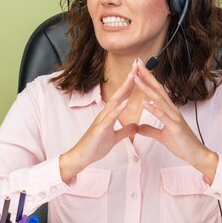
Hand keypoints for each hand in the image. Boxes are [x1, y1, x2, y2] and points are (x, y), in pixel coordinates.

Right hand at [59, 66, 137, 181]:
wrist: (81, 158)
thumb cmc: (95, 147)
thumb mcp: (115, 138)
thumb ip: (125, 131)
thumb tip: (135, 126)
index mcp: (109, 114)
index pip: (122, 96)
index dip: (131, 84)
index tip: (139, 72)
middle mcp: (105, 113)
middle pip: (119, 93)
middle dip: (129, 79)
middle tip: (137, 64)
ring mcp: (101, 120)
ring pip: (114, 101)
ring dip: (124, 89)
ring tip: (133, 77)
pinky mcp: (99, 129)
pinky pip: (110, 118)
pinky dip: (118, 109)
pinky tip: (125, 102)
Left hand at [133, 59, 218, 181]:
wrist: (196, 154)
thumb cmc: (181, 144)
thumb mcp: (161, 136)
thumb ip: (150, 130)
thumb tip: (138, 127)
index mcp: (169, 110)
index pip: (157, 90)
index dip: (147, 79)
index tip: (137, 69)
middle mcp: (172, 110)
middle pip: (158, 89)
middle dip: (146, 76)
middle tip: (136, 63)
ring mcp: (174, 117)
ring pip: (159, 99)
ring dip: (147, 88)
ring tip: (136, 78)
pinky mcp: (175, 127)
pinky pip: (163, 116)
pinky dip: (154, 109)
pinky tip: (144, 103)